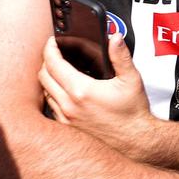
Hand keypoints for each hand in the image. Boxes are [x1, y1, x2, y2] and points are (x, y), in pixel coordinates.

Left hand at [38, 35, 152, 154]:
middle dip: (47, 61)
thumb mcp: (131, 79)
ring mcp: (66, 119)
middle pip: (43, 77)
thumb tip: (115, 38)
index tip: (52, 42)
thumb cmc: (132, 112)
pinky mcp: (67, 128)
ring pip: (45, 92)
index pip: (53, 64)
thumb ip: (120, 56)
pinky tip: (64, 90)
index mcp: (81, 91)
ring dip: (48, 78)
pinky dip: (53, 94)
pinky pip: (51, 107)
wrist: (135, 141)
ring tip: (60, 69)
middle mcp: (69, 106)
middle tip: (56, 53)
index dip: (50, 49)